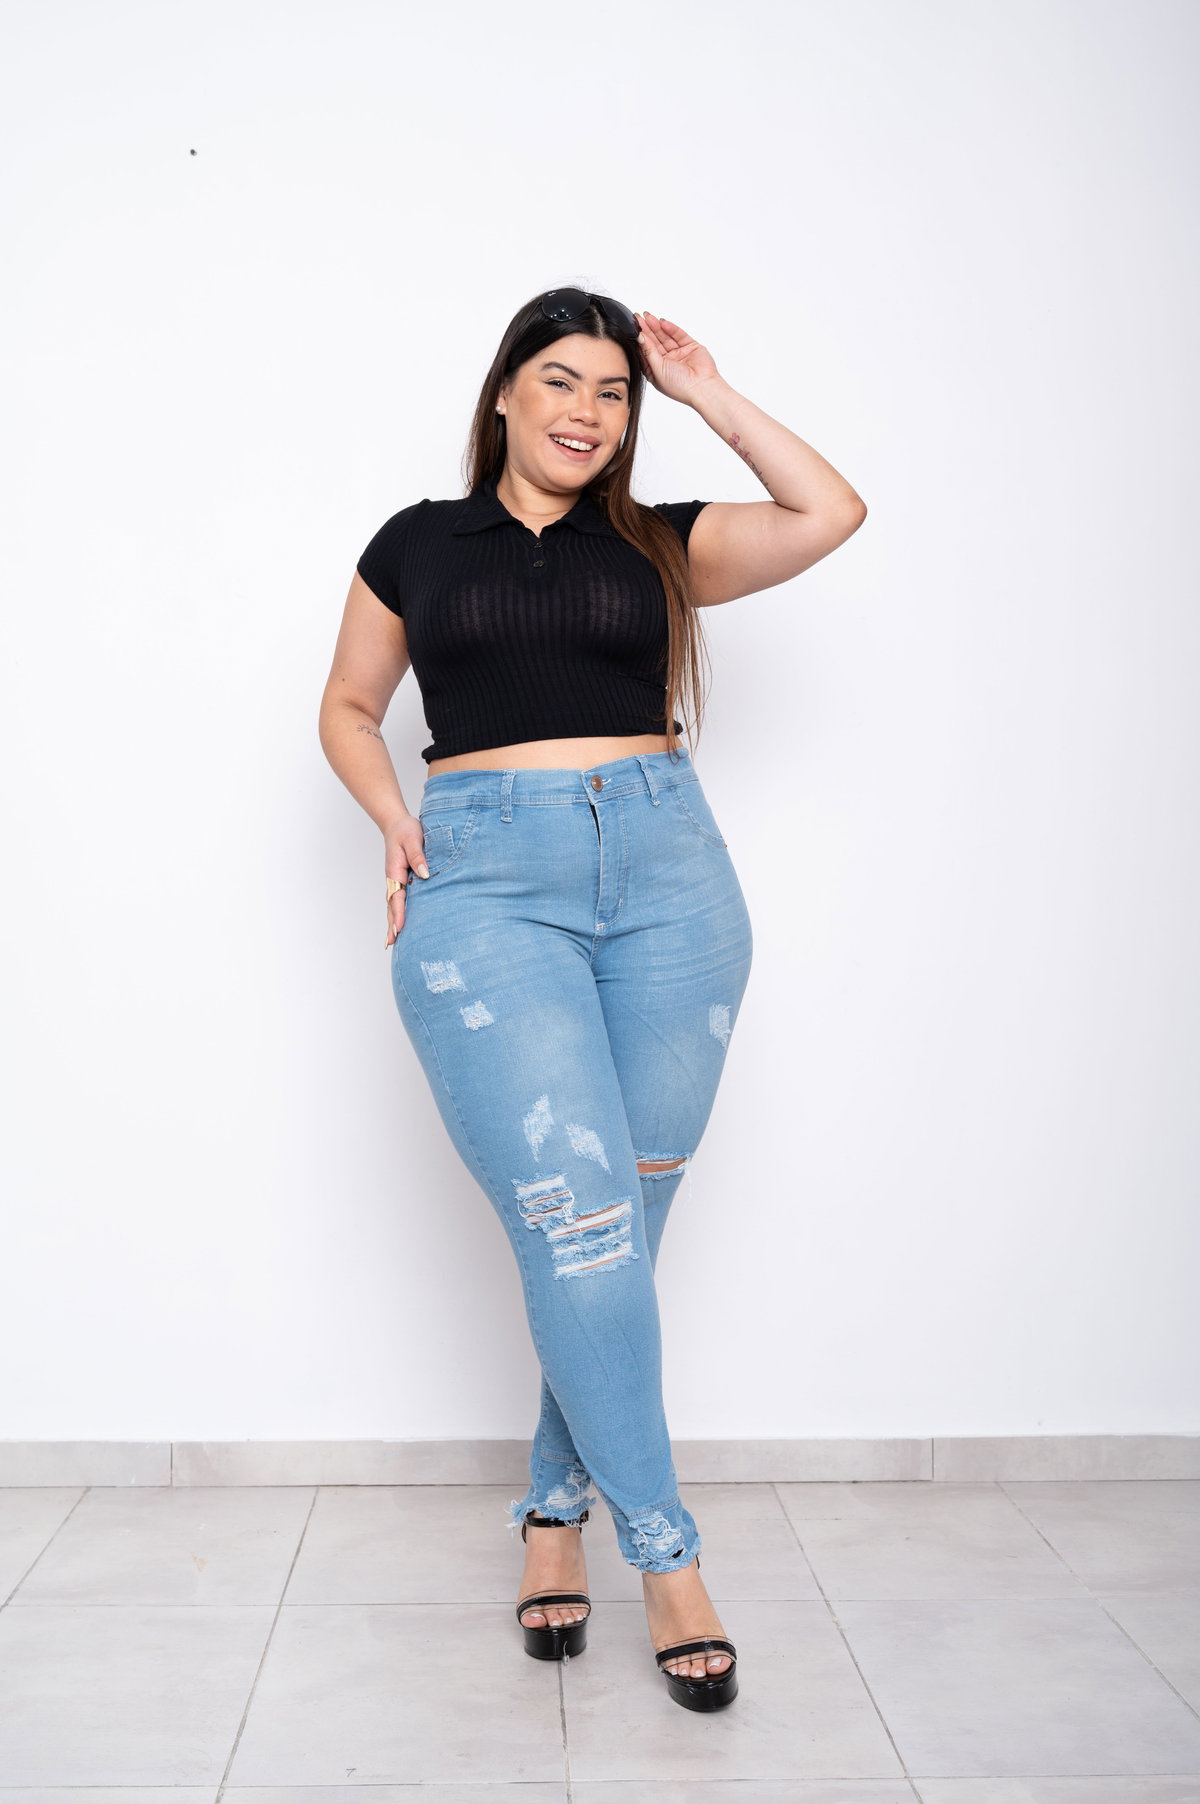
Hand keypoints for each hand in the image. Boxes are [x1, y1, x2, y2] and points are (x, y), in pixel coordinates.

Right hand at [384, 813, 429, 946]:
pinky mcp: (400, 881)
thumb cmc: (406, 831)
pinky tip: (399, 926)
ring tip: (391, 941)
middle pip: (391, 905)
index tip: (400, 927)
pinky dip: (397, 914)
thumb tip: (425, 874)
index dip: (399, 912)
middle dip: (392, 924)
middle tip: (391, 942)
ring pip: (393, 906)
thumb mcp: (412, 839)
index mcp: (395, 871)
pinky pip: (398, 901)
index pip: (397, 895)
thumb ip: (418, 856)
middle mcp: (393, 879)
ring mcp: (395, 881)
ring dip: (392, 922)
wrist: (397, 824)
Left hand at [634, 310, 720, 405]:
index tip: (633, 327)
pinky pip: (678, 335)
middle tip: (638, 317)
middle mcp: (667, 362)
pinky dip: (671, 328)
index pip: (645, 351)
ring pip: (665, 337)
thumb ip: (649, 352)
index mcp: (656, 370)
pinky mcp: (690, 347)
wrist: (701, 387)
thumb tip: (640, 337)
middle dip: (647, 329)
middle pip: (654, 342)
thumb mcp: (657, 369)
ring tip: (648, 316)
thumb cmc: (679, 387)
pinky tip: (662, 322)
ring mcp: (679, 353)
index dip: (640, 339)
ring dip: (657, 327)